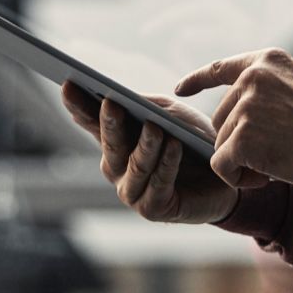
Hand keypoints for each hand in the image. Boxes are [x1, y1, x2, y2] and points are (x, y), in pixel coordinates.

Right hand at [60, 81, 236, 224]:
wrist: (224, 179)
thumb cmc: (192, 141)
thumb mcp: (171, 116)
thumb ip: (147, 108)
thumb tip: (118, 97)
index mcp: (116, 140)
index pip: (91, 121)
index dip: (78, 104)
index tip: (68, 84)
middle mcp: (116, 167)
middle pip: (110, 143)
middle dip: (109, 123)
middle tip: (110, 103)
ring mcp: (131, 190)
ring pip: (134, 165)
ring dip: (145, 146)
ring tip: (155, 128)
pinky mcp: (152, 208)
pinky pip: (158, 184)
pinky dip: (167, 163)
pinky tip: (174, 146)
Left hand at [175, 48, 292, 189]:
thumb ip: (266, 94)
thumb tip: (233, 118)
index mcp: (266, 61)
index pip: (220, 68)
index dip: (196, 80)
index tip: (178, 89)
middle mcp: (251, 78)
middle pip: (221, 119)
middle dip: (241, 143)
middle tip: (277, 155)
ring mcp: (246, 106)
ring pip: (222, 145)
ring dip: (244, 163)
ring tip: (279, 165)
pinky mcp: (243, 136)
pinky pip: (221, 166)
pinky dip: (238, 179)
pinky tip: (267, 178)